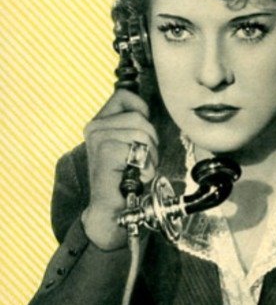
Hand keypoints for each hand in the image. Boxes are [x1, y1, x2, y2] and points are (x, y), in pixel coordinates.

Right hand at [82, 90, 158, 249]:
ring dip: (149, 154)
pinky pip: (138, 147)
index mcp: (99, 122)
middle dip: (151, 140)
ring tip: (138, 168)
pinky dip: (145, 165)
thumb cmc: (124, 177)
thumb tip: (149, 110)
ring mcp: (97, 138)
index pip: (125, 96)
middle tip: (142, 159)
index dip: (142, 110)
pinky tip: (135, 176)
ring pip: (141, 131)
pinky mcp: (105, 151)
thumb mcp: (128, 143)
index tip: (142, 133)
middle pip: (139, 116)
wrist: (111, 208)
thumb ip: (134, 124)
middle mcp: (94, 127)